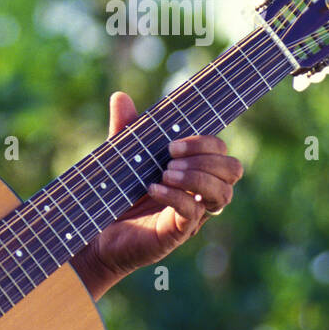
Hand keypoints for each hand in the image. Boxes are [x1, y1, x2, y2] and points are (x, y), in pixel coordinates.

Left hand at [75, 91, 242, 296]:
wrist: (95, 233)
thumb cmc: (113, 195)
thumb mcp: (120, 157)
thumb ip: (124, 129)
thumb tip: (120, 96)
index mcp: (192, 171)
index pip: (221, 151)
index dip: (205, 143)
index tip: (172, 144)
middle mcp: (199, 193)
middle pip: (233, 170)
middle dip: (206, 159)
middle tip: (169, 159)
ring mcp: (192, 215)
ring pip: (223, 194)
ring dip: (197, 178)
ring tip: (164, 174)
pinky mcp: (176, 233)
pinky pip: (192, 213)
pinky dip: (175, 197)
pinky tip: (153, 188)